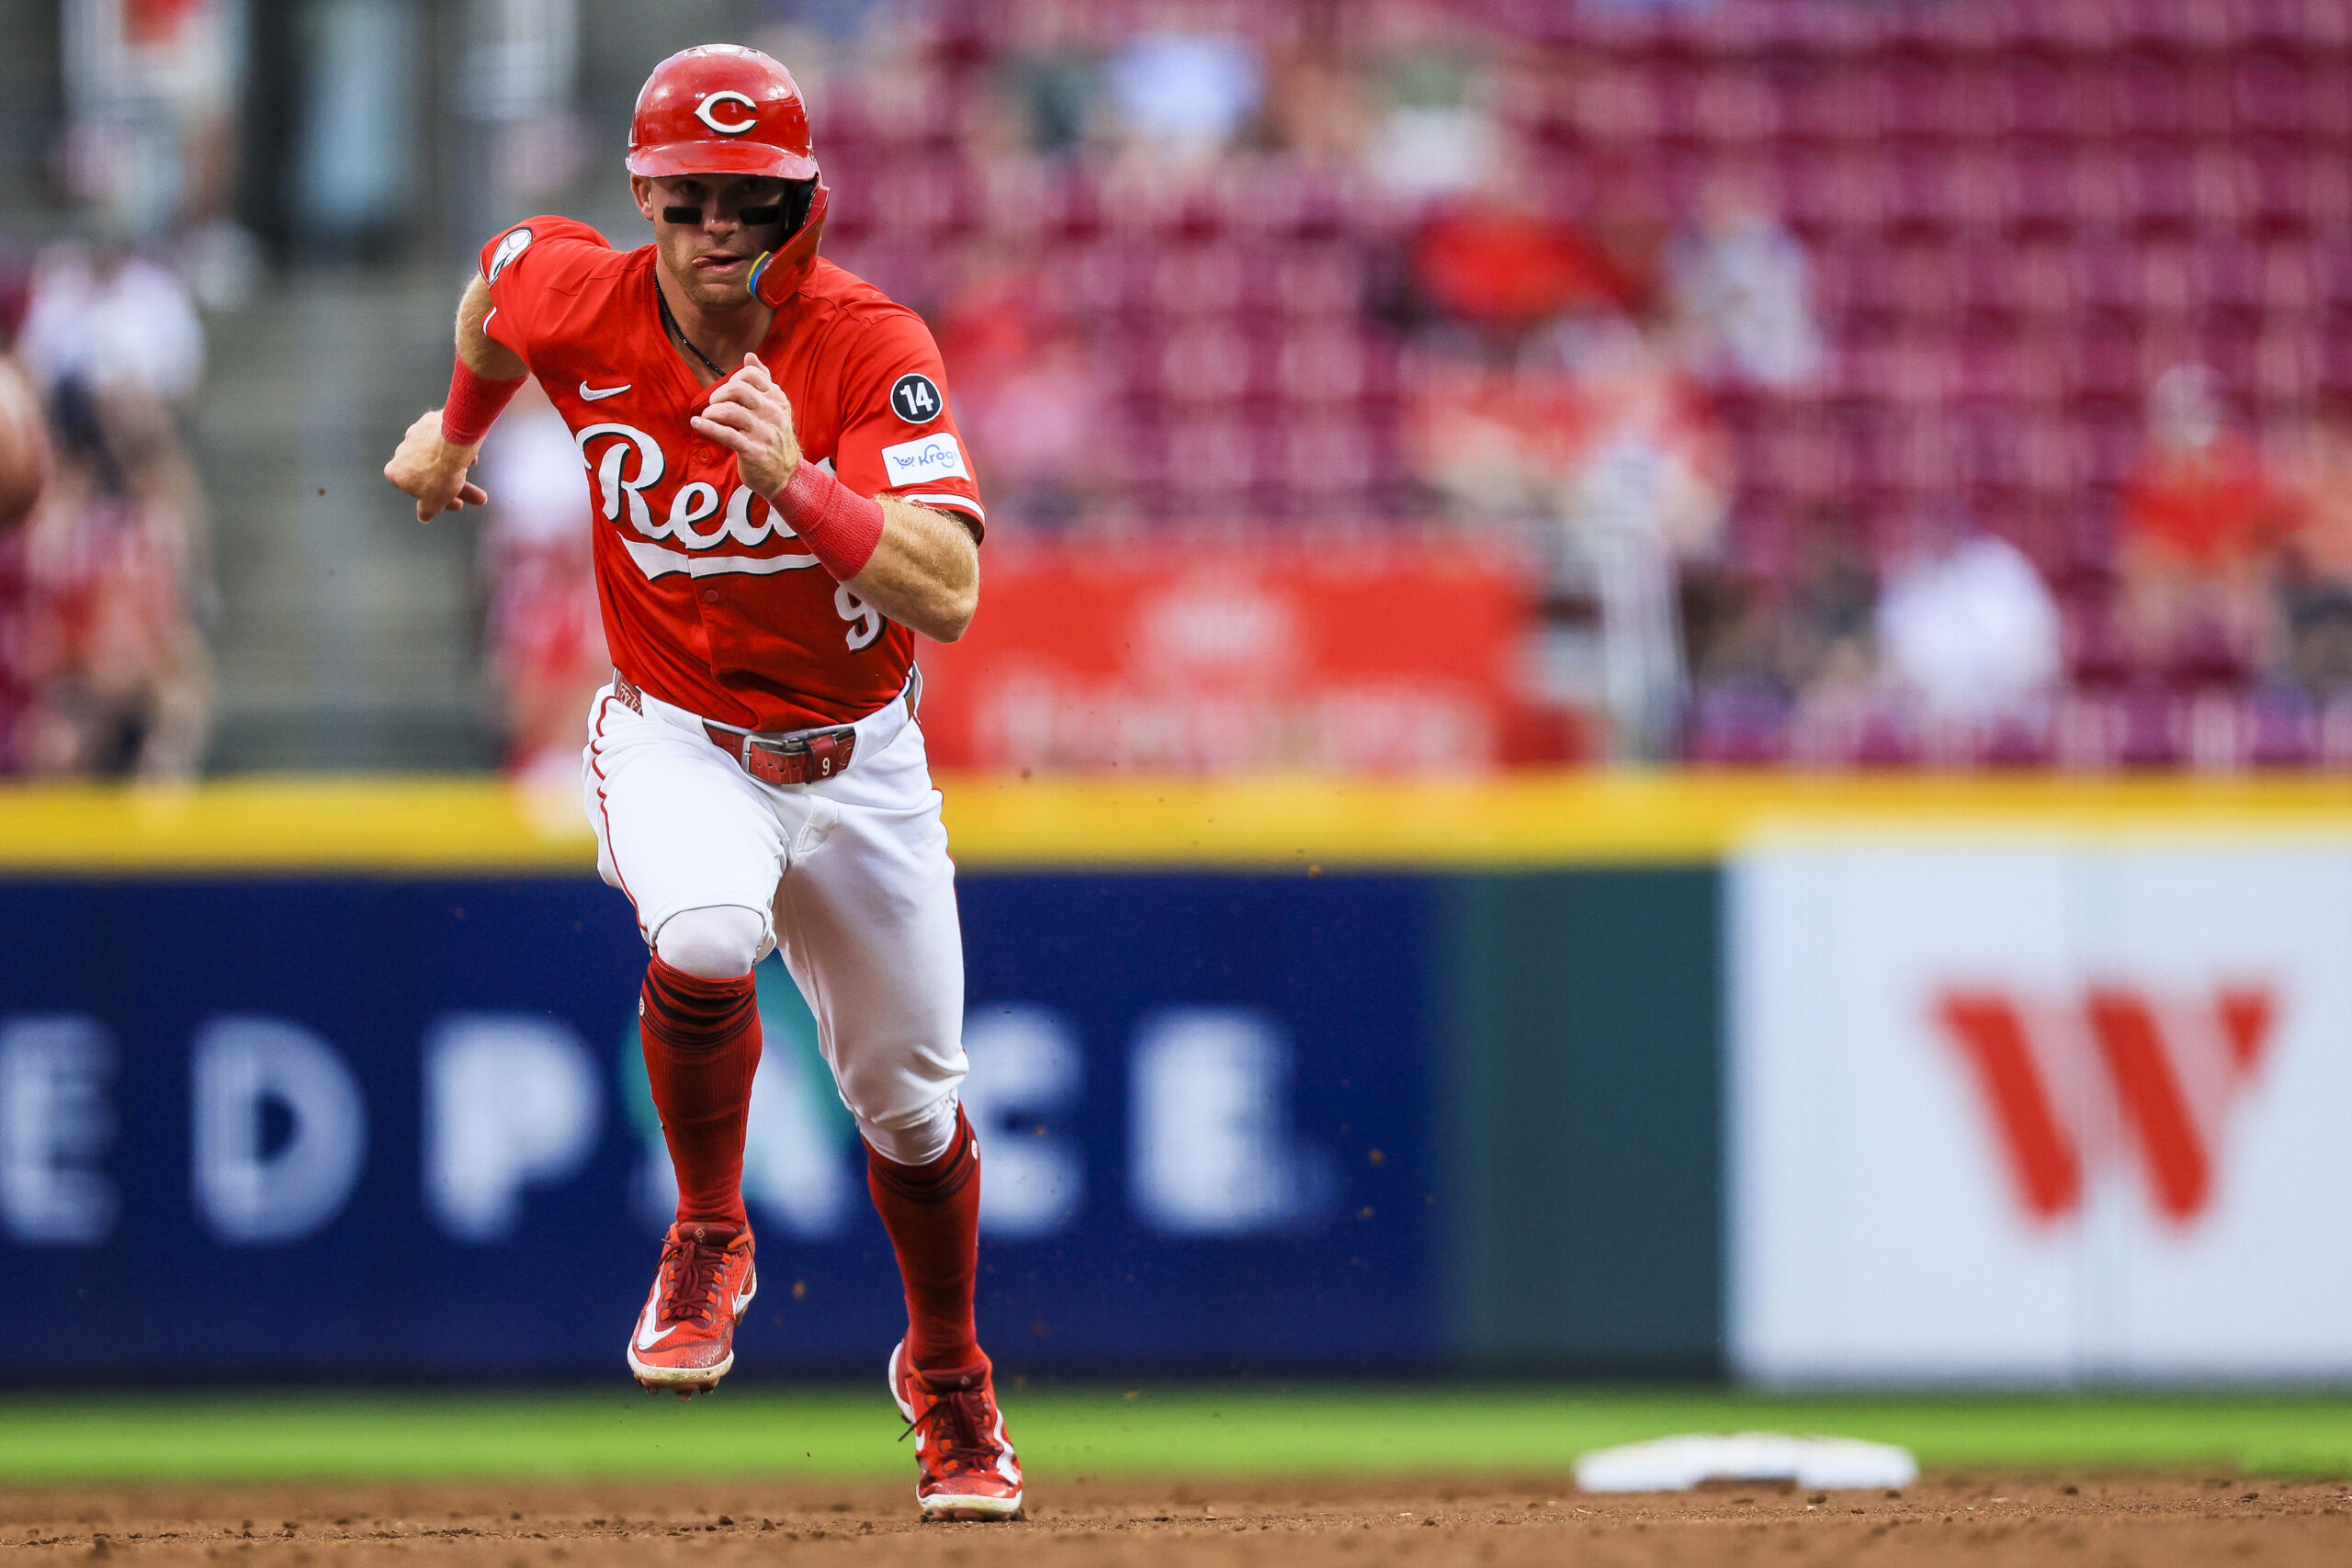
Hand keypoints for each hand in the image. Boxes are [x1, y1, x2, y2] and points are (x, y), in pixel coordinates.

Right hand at [383, 409, 487, 522]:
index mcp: (394, 472)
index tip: (458, 504)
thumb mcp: (432, 502)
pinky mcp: (431, 422)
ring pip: (439, 456)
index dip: (439, 500)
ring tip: (474, 471)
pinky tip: (472, 457)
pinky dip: (458, 450)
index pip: (416, 490)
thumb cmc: (438, 474)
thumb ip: (426, 510)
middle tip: (479, 497)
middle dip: (456, 487)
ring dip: (458, 467)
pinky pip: (446, 440)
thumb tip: (423, 516)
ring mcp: (416, 434)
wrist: (451, 442)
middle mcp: (401, 451)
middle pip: (431, 473)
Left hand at [690, 353, 801, 496]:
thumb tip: (750, 355)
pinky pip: (726, 434)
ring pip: (729, 411)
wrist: (786, 475)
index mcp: (777, 399)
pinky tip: (697, 423)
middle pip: (738, 389)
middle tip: (715, 405)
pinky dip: (707, 427)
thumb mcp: (776, 407)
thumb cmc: (775, 438)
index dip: (732, 379)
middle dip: (719, 395)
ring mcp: (764, 433)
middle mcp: (772, 413)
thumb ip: (764, 380)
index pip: (750, 375)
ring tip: (708, 417)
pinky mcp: (753, 451)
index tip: (727, 393)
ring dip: (712, 412)